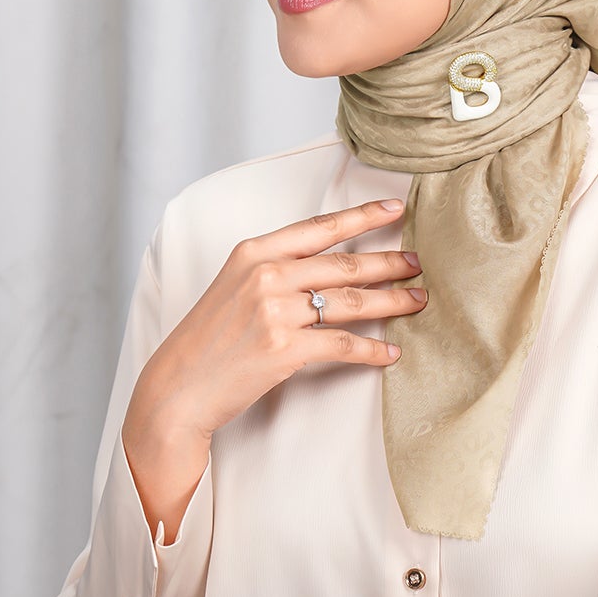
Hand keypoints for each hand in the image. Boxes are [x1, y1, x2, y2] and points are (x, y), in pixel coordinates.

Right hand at [136, 198, 427, 443]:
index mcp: (254, 252)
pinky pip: (343, 344)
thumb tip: (326, 266)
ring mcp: (275, 312)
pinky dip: (372, 350)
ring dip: (392, 301)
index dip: (362, 217)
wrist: (178, 386)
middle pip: (345, 264)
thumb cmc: (207, 340)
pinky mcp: (285, 349)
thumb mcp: (233, 287)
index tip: (394, 209)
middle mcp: (266, 275)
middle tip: (419, 263)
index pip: (319, 227)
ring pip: (352, 301)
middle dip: (390, 263)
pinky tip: (391, 352)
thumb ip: (274, 270)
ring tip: (418, 300)